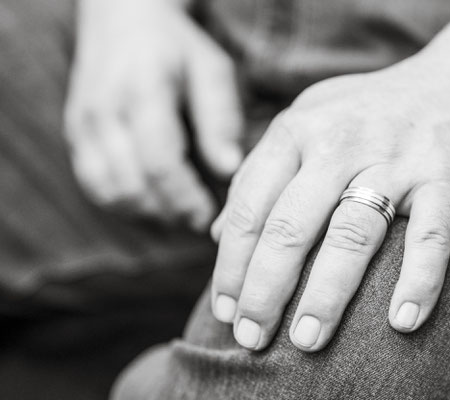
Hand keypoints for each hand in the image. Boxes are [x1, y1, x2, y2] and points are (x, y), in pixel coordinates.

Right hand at [64, 0, 242, 229]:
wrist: (121, 18)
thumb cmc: (175, 46)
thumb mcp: (211, 69)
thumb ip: (220, 119)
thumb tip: (230, 168)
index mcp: (142, 91)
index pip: (160, 163)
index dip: (185, 198)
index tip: (209, 215)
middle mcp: (104, 111)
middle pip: (132, 185)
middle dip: (169, 212)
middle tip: (198, 219)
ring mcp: (83, 124)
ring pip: (109, 192)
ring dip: (146, 212)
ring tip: (177, 212)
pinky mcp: (75, 134)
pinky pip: (93, 184)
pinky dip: (122, 202)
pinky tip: (150, 200)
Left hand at [209, 58, 449, 350]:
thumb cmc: (371, 115)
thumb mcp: (307, 124)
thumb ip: (260, 174)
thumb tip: (216, 233)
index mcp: (297, 131)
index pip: (251, 206)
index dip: (232, 264)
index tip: (226, 312)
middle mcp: (339, 144)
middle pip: (291, 226)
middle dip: (265, 289)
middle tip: (252, 339)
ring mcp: (394, 160)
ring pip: (351, 234)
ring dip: (326, 295)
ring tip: (307, 341)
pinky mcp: (445, 179)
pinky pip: (429, 236)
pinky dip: (418, 281)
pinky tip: (402, 322)